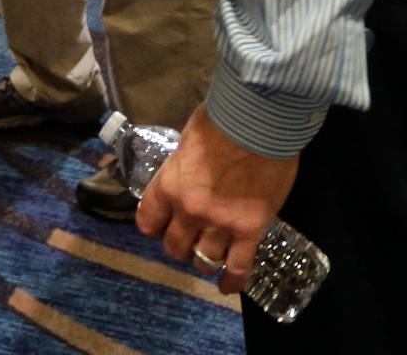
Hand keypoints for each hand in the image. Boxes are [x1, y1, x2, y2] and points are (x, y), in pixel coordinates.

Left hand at [135, 104, 300, 296]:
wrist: (258, 121)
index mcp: (170, 185)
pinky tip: (228, 286)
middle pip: (175, 247)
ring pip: (204, 260)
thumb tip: (190, 169)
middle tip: (190, 240)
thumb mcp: (189, 140)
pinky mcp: (250, 230)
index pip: (148, 221)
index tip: (161, 226)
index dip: (155, 227)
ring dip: (205, 260)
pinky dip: (232, 280)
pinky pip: (238, 267)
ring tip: (211, 255)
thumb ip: (185, 165)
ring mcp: (221, 224)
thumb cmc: (222, 119)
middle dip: (181, 246)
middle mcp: (190, 211)